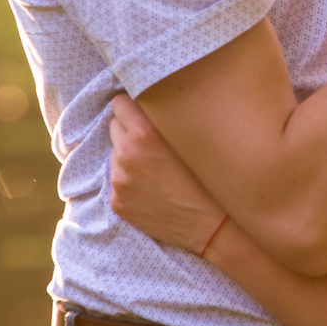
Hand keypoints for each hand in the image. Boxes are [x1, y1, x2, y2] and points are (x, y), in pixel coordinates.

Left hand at [108, 94, 227, 252]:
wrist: (212, 225)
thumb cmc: (209, 177)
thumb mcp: (190, 138)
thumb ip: (164, 118)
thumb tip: (150, 100)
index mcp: (144, 134)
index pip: (119, 103)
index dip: (132, 105)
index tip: (143, 111)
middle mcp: (126, 155)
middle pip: (113, 127)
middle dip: (129, 130)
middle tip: (153, 141)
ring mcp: (119, 181)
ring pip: (115, 155)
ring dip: (129, 156)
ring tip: (156, 169)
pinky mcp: (118, 203)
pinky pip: (118, 181)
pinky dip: (130, 181)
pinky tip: (152, 188)